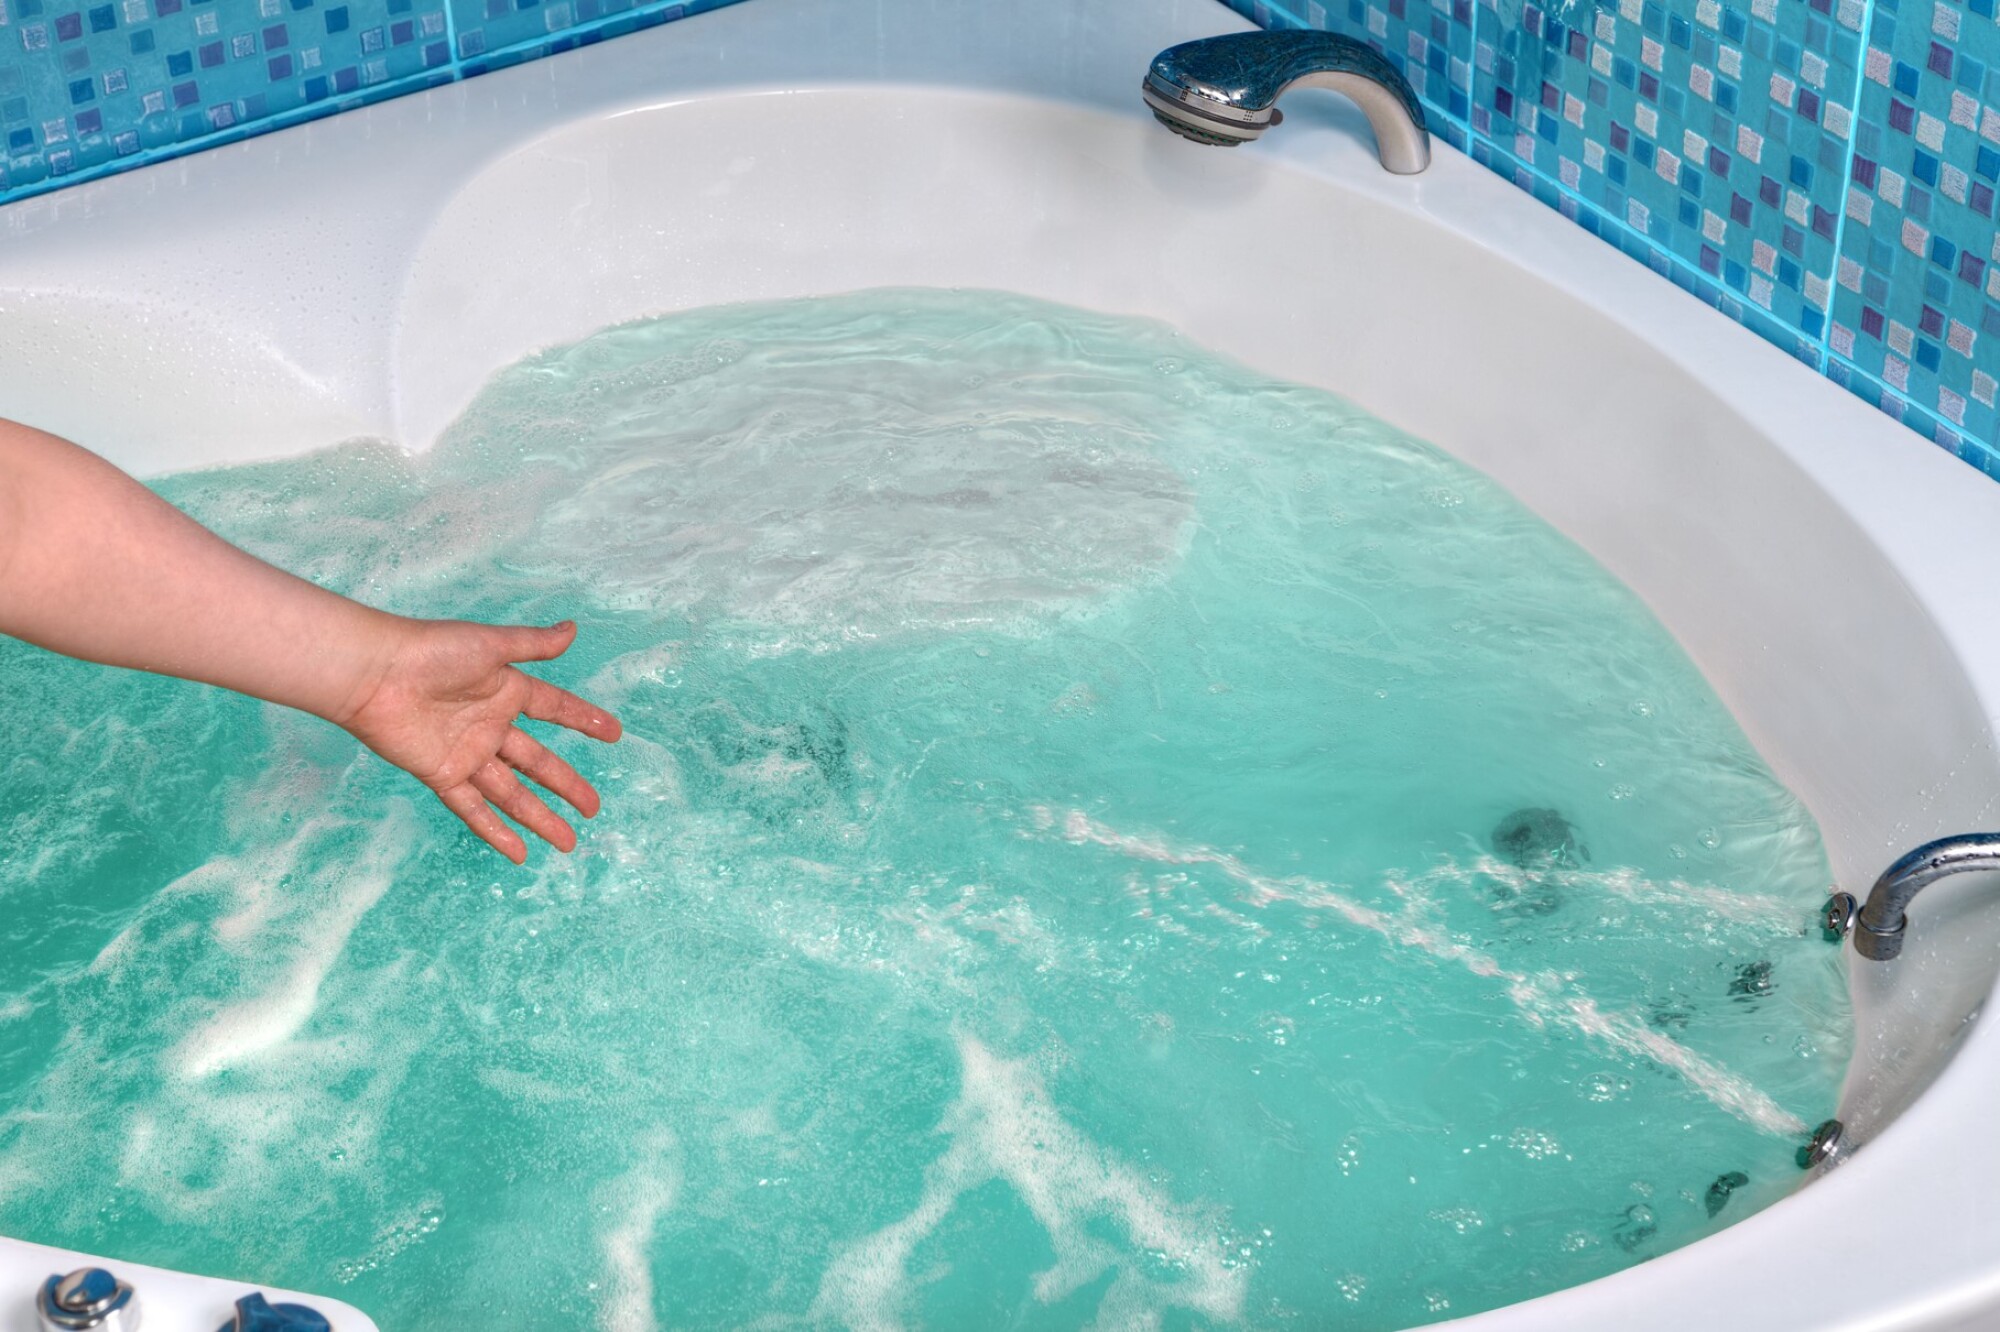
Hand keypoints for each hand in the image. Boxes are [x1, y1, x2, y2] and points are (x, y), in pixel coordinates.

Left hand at [336, 618, 622, 862]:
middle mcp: (490, 725)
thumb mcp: (491, 645)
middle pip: (538, 762)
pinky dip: (495, 831)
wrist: (375, 674)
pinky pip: (473, 808)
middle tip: (594, 808)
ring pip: (512, 793)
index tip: (614, 734)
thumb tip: (572, 630)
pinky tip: (518, 853)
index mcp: (506, 690)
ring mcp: (467, 753)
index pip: (556, 709)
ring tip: (568, 842)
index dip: (585, 720)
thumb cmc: (430, 650)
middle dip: (567, 786)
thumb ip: (533, 644)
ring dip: (540, 817)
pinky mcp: (442, 773)